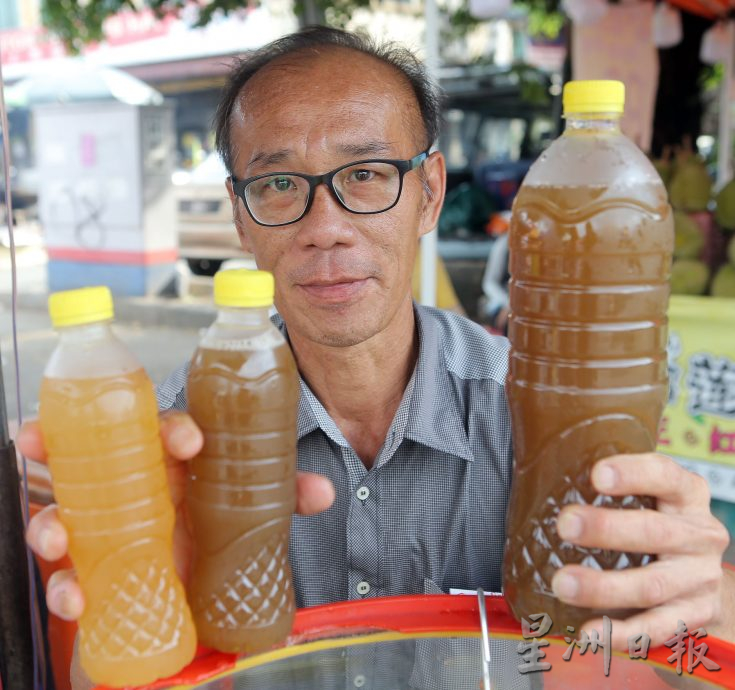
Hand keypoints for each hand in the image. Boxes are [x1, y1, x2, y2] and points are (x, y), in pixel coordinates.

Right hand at [21, 413, 334, 621]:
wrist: (208, 563)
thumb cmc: (222, 512)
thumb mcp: (256, 503)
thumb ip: (285, 494)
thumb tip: (324, 492)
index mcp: (175, 459)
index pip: (168, 431)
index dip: (175, 431)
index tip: (191, 442)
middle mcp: (137, 484)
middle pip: (95, 458)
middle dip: (67, 449)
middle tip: (49, 447)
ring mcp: (111, 523)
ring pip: (66, 513)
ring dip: (51, 524)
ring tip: (56, 541)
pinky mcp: (100, 567)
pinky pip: (71, 571)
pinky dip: (65, 585)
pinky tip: (75, 598)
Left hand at [549, 453, 730, 649]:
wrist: (700, 582)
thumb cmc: (655, 528)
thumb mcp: (647, 500)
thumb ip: (606, 491)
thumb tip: (537, 479)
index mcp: (686, 494)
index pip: (664, 475)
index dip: (632, 473)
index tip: (596, 475)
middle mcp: (699, 534)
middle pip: (654, 531)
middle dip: (606, 529)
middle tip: (565, 524)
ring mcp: (699, 578)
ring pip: (651, 585)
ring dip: (603, 587)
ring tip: (563, 584)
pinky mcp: (694, 617)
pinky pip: (655, 629)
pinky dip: (620, 633)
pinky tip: (590, 633)